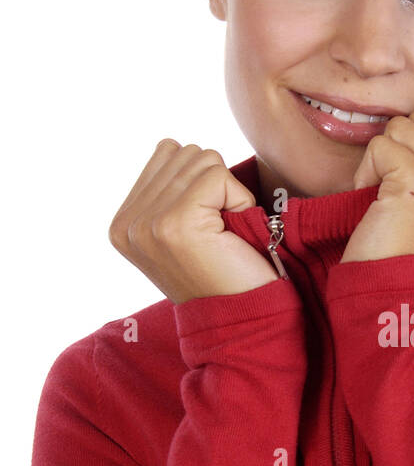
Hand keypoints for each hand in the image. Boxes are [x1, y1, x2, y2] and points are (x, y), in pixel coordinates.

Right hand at [109, 139, 279, 303]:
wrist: (239, 319)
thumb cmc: (223, 273)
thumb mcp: (180, 230)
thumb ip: (167, 189)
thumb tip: (172, 146)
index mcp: (123, 222)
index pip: (166, 152)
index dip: (202, 181)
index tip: (204, 227)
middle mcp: (127, 222)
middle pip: (185, 152)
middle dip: (215, 184)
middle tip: (218, 232)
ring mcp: (147, 223)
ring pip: (202, 159)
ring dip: (228, 193)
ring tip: (224, 234)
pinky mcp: (175, 223)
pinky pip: (219, 176)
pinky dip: (239, 201)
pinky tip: (232, 235)